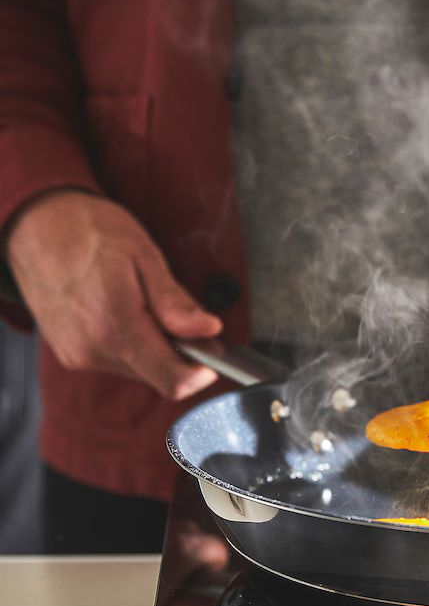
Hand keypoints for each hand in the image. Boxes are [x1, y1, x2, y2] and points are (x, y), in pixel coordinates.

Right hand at [4, 189, 222, 398]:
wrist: (36, 225)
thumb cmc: (90, 231)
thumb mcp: (144, 256)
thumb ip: (175, 302)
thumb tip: (209, 330)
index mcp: (115, 325)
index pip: (171, 380)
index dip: (201, 373)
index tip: (214, 352)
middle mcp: (93, 349)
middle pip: (160, 375)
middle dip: (179, 350)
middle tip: (176, 311)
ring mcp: (79, 355)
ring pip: (142, 370)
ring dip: (156, 345)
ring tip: (144, 303)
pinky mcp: (73, 355)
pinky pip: (120, 361)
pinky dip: (134, 343)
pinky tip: (126, 311)